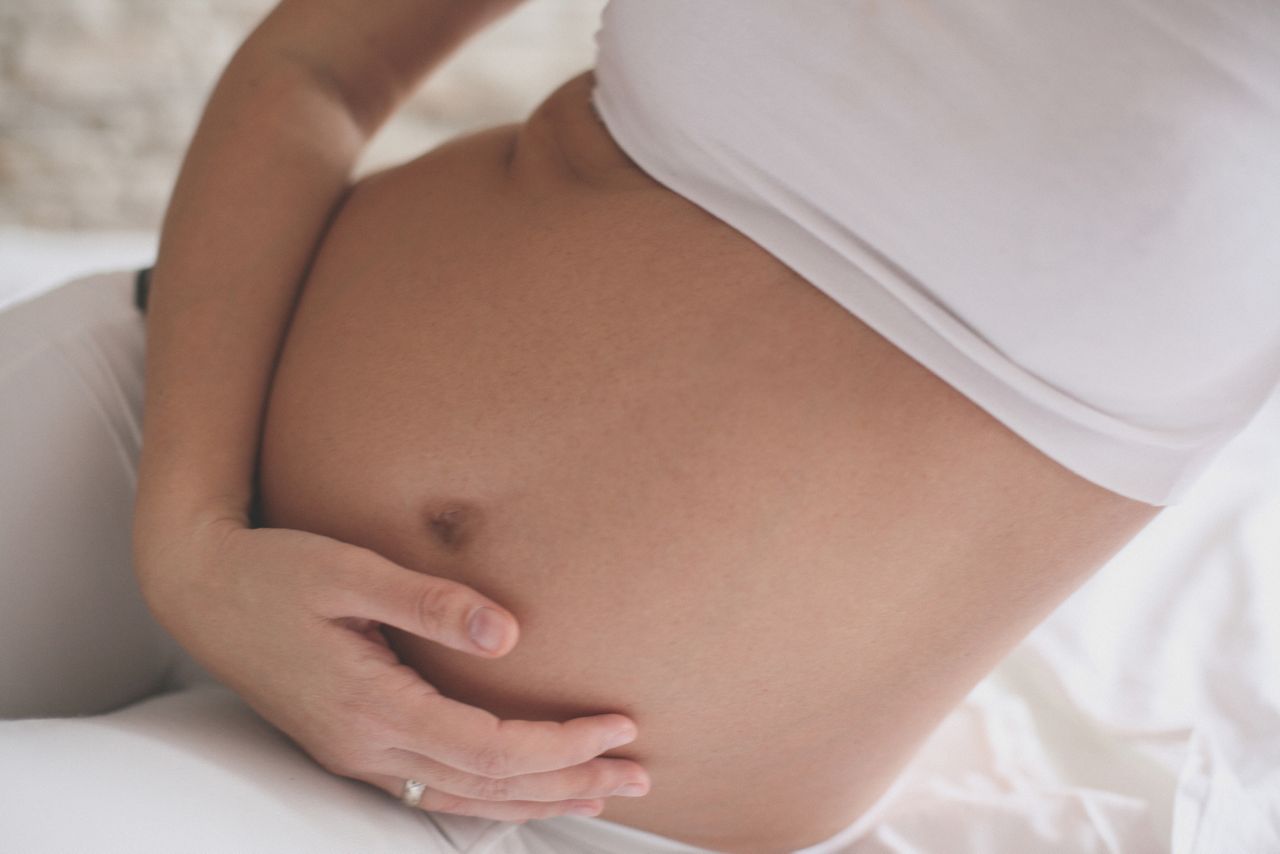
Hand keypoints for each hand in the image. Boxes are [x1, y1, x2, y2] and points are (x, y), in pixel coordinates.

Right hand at [132, 513, 650, 820]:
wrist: (200, 590)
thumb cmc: (274, 570)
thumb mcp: (350, 572)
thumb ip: (430, 603)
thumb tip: (510, 634)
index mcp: (371, 705)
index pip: (488, 748)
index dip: (559, 745)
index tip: (617, 725)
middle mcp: (365, 746)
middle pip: (487, 785)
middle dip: (569, 783)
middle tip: (640, 772)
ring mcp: (355, 754)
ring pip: (462, 797)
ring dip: (537, 798)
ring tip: (601, 792)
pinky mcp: (351, 745)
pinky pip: (433, 788)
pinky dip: (490, 793)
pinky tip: (521, 788)